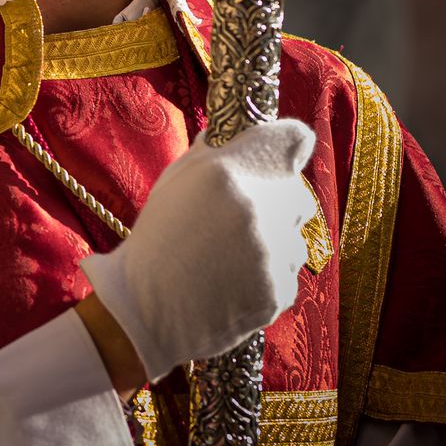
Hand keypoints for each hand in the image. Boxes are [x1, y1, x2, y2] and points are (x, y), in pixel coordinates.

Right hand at [83, 119, 316, 383]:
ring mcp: (273, 252)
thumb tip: (244, 137)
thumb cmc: (156, 238)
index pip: (294, 139)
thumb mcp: (176, 180)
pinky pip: (287, 274)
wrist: (145, 308)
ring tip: (231, 256)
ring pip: (295, 238)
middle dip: (279, 201)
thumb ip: (216, 154)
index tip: (279, 153)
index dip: (287, 145)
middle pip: (299, 193)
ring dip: (274, 243)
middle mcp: (259, 207)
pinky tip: (232, 281)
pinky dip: (266, 276)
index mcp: (229, 171)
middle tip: (244, 216)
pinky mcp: (280, 290)